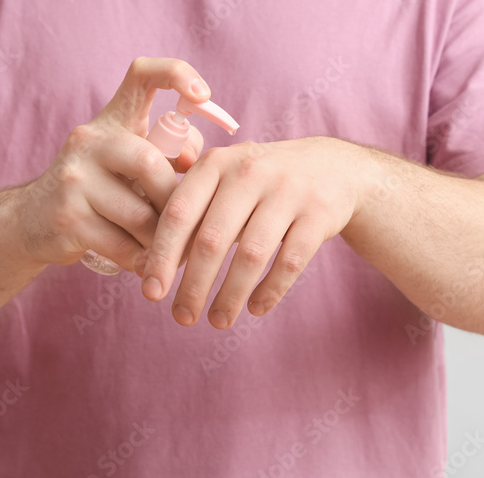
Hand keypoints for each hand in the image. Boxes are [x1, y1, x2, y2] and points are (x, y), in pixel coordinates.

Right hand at [17, 58, 206, 270]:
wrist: (29, 221)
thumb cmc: (98, 191)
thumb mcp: (127, 164)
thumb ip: (166, 156)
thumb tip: (195, 162)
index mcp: (112, 119)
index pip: (142, 75)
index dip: (177, 74)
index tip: (204, 95)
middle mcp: (89, 140)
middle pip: (149, 161)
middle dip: (172, 199)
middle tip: (180, 220)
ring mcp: (74, 177)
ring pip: (139, 213)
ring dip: (160, 238)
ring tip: (165, 248)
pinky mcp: (67, 216)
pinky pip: (122, 244)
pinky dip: (142, 259)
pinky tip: (144, 262)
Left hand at [138, 137, 365, 327]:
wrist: (332, 167)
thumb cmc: (260, 184)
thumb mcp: (224, 181)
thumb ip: (191, 213)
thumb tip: (151, 267)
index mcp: (216, 164)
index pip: (179, 212)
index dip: (161, 255)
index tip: (151, 293)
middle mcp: (249, 172)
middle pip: (212, 238)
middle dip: (193, 285)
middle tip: (182, 317)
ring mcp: (288, 191)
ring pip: (251, 254)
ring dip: (230, 295)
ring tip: (218, 321)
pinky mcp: (319, 213)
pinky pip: (290, 261)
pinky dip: (271, 290)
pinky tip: (256, 309)